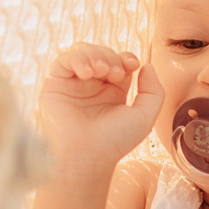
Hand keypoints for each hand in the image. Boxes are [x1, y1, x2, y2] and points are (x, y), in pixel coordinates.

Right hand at [37, 44, 164, 182]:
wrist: (86, 157)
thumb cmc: (113, 142)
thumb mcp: (144, 117)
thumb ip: (153, 91)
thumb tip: (147, 66)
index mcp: (111, 92)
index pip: (119, 62)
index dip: (126, 57)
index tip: (132, 65)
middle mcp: (91, 86)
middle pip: (101, 53)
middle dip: (111, 57)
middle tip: (114, 73)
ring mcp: (72, 85)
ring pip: (82, 52)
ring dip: (94, 54)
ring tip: (101, 70)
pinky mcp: (55, 85)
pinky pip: (63, 60)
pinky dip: (77, 58)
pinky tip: (87, 72)